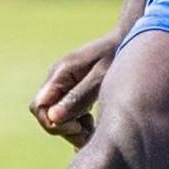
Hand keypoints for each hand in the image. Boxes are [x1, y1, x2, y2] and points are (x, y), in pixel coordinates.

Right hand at [29, 29, 129, 143]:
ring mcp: (64, 84)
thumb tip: (53, 118)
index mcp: (60, 73)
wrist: (130, 36)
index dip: (53, 123)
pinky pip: (67, 112)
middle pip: (46, 114)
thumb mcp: (100, 78)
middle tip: (89, 132)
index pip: (38, 107)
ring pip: (56, 116)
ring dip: (73, 127)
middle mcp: (57, 79)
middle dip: (65, 128)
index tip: (78, 126)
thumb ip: (77, 98)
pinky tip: (93, 123)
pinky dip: (78, 122)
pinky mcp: (74, 89)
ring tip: (94, 127)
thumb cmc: (116, 54)